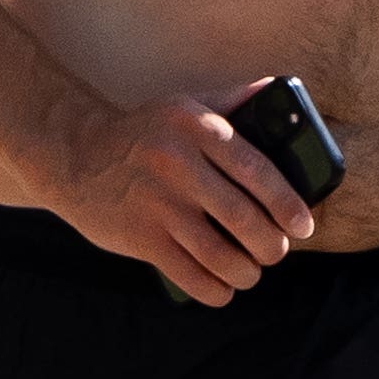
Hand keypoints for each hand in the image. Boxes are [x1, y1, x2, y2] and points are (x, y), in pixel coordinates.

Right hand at [42, 89, 316, 302]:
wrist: (75, 155)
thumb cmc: (143, 133)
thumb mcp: (184, 106)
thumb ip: (233, 100)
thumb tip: (280, 89)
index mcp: (197, 128)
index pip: (257, 170)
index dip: (288, 204)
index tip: (303, 226)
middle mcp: (177, 164)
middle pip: (243, 218)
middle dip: (270, 246)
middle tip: (274, 252)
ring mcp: (156, 204)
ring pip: (218, 253)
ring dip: (245, 272)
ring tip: (250, 273)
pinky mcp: (138, 236)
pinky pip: (187, 274)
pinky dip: (214, 289)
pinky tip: (222, 288)